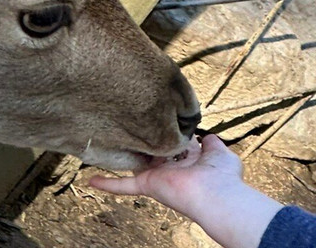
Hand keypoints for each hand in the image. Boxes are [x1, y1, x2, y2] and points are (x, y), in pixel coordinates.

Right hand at [88, 134, 282, 247]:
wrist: (219, 196)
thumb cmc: (223, 177)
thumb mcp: (221, 153)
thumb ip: (212, 143)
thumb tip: (208, 135)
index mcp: (188, 160)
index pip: (173, 144)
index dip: (167, 133)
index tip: (157, 120)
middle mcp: (171, 168)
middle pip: (152, 152)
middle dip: (141, 141)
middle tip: (125, 125)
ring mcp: (158, 176)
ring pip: (134, 165)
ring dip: (122, 154)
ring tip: (105, 139)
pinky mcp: (148, 184)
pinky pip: (123, 185)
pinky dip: (107, 184)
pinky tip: (91, 181)